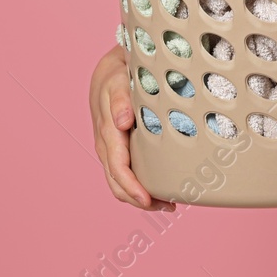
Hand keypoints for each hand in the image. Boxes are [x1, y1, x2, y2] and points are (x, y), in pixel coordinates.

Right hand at [88, 44, 176, 211]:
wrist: (110, 70)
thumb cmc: (117, 76)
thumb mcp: (118, 82)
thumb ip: (120, 100)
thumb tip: (122, 122)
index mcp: (107, 134)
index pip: (118, 169)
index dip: (133, 188)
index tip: (149, 200)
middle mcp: (107, 146)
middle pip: (118, 183)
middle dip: (140, 200)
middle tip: (169, 205)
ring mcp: (111, 149)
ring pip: (120, 182)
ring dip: (141, 196)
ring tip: (168, 202)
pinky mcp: (119, 147)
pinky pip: (126, 172)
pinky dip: (140, 184)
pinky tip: (160, 186)